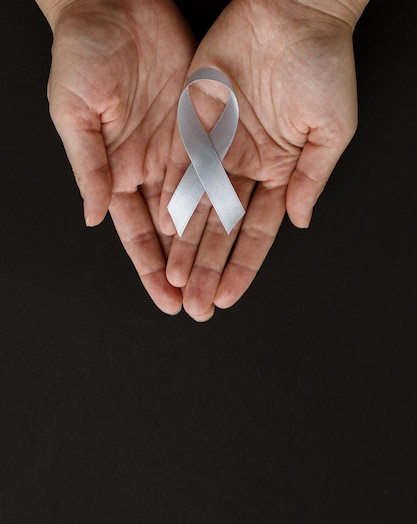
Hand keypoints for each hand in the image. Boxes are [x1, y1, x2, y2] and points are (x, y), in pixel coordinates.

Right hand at [42, 0, 195, 313]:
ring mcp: (177, 148)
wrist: (113, 4)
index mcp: (115, 171)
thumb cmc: (81, 55)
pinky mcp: (201, 125)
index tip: (166, 298)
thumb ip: (88, 167)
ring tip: (221, 278)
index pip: (136, 233)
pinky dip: (226, 198)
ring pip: (199, 208)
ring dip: (209, 244)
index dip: (151, 267)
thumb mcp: (75, 114)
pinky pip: (218, 167)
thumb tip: (95, 218)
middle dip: (185, 268)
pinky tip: (237, 227)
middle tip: (200, 302)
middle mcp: (149, 168)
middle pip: (172, 231)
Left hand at [160, 0, 360, 320]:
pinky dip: (171, 199)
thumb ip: (311, 180)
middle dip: (207, 266)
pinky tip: (163, 231)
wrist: (292, 10)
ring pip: (197, 206)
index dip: (241, 266)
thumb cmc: (322, 65)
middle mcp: (245, 165)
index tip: (226, 296)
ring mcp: (218, 146)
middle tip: (194, 303)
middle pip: (222, 228)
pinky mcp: (193, 122)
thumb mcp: (331, 130)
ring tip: (174, 280)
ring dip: (185, 244)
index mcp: (279, 172)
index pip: (256, 232)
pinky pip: (179, 167)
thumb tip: (300, 222)